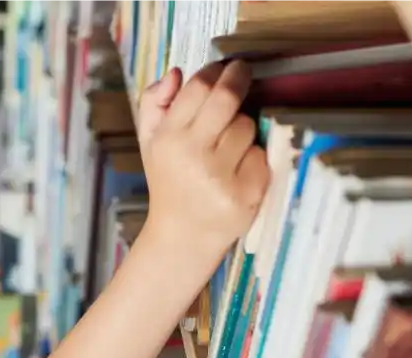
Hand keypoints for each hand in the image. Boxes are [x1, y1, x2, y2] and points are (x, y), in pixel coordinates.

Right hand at [137, 61, 269, 268]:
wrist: (182, 236)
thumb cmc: (169, 182)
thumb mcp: (150, 143)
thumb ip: (154, 104)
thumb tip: (176, 73)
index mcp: (168, 139)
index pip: (198, 88)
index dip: (216, 72)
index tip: (225, 68)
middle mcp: (192, 155)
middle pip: (227, 99)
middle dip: (239, 79)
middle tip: (242, 73)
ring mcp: (221, 175)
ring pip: (247, 126)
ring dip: (243, 130)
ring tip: (228, 148)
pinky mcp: (246, 193)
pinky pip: (261, 155)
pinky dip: (254, 160)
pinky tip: (237, 173)